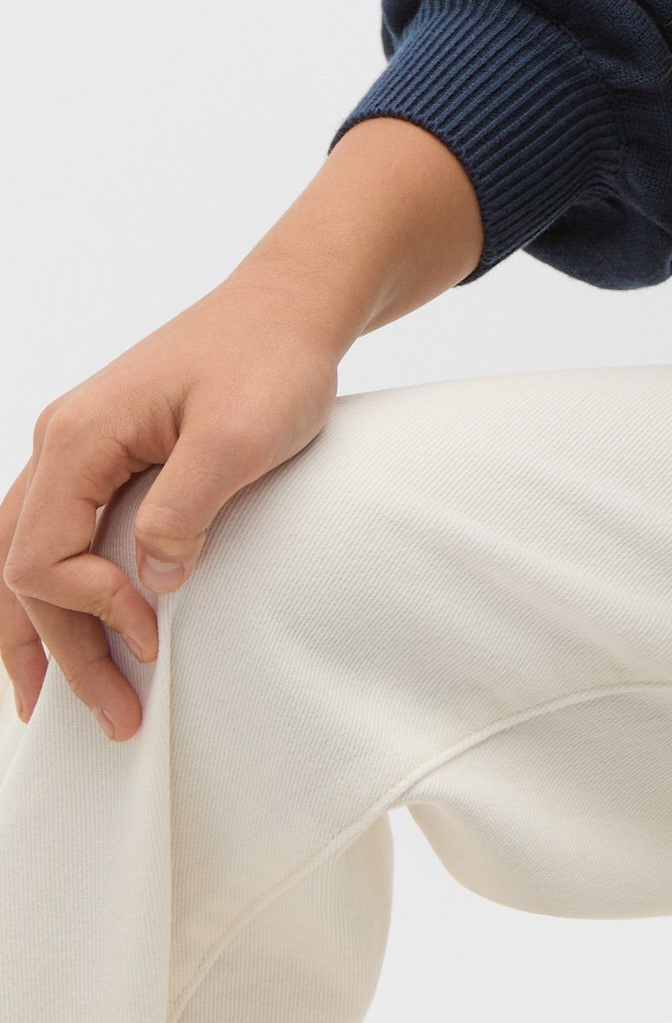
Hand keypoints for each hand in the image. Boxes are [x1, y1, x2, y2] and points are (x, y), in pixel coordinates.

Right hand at [1, 267, 344, 742]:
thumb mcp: (239, 435)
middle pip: (20, 567)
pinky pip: (55, 531)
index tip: (155, 636)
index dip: (91, 611)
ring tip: (49, 703)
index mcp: (80, 437)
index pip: (42, 557)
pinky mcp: (106, 450)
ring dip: (39, 629)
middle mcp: (61, 440)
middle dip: (58, 651)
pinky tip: (70, 626)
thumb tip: (152, 582)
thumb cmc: (272, 358)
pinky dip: (53, 588)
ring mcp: (78, 443)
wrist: (293, 304)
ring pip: (24, 551)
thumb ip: (185, 508)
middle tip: (110, 718)